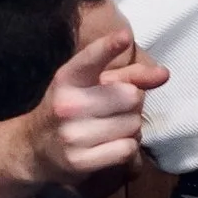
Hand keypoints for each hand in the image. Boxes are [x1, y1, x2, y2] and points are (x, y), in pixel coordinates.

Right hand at [21, 30, 169, 186]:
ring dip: (130, 127)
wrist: (34, 148)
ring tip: (110, 128)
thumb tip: (164, 74)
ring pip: (134, 124)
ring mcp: (72, 134)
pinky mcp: (80, 160)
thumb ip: (129, 75)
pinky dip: (127, 148)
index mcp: (68, 78)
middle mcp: (67, 104)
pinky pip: (127, 149)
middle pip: (132, 96)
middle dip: (132, 103)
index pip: (91, 59)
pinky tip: (109, 145)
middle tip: (114, 109)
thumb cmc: (72, 108)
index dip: (108, 47)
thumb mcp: (91, 85)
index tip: (124, 37)